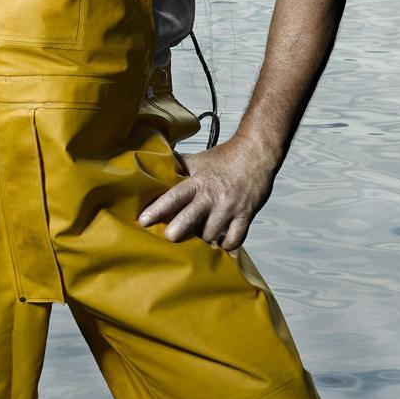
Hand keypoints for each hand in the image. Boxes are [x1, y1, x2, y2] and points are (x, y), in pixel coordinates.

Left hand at [137, 134, 278, 250]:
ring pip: (211, 233)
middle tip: (169, 237)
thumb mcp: (198, 160)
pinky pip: (235, 239)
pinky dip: (226, 245)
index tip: (144, 220)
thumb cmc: (225, 158)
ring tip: (198, 236)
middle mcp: (212, 196)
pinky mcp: (246, 216)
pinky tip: (220, 243)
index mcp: (198, 182)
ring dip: (203, 238)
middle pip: (191, 217)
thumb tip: (156, 166)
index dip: (158, 208)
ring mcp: (229, 208)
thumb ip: (179, 166)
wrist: (256, 153)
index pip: (175, 196)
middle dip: (178, 230)